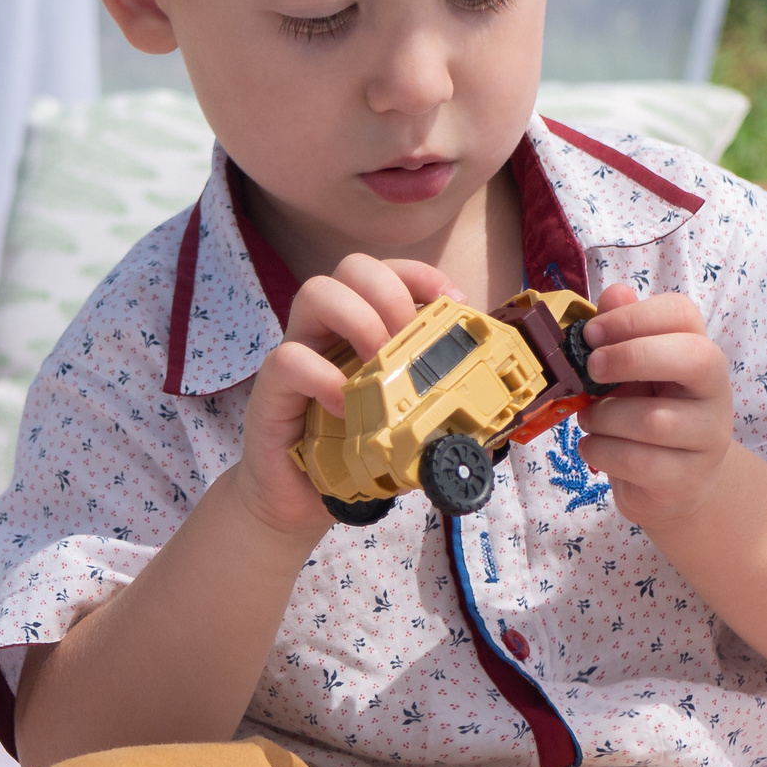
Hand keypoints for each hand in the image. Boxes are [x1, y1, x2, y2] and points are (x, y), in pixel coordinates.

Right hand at [236, 254, 459, 534]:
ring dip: (359, 320)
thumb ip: (439, 408)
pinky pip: (289, 358)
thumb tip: (493, 413)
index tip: (453, 302)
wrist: (299, 499)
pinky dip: (323, 376)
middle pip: (352, 267)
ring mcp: (300, 351)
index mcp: (366, 328)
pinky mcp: (273, 386)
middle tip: (409, 339)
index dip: (423, 275)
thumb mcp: (406, 426)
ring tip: (379, 363)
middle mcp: (331, 330)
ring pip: (315, 293)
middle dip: (391, 293)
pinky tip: (344, 405)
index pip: (390, 272)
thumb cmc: (354, 453)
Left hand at [576, 282, 733, 529]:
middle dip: (630, 357)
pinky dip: (601, 451)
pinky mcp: (688, 479)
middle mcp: (714, 390)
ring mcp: (708, 437)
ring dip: (604, 417)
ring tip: (589, 418)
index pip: (682, 314)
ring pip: (653, 420)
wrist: (678, 484)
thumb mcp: (634, 372)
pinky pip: (638, 461)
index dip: (633, 317)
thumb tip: (614, 293)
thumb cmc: (649, 414)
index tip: (590, 333)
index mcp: (699, 351)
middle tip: (591, 368)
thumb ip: (622, 332)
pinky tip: (593, 446)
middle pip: (692, 356)